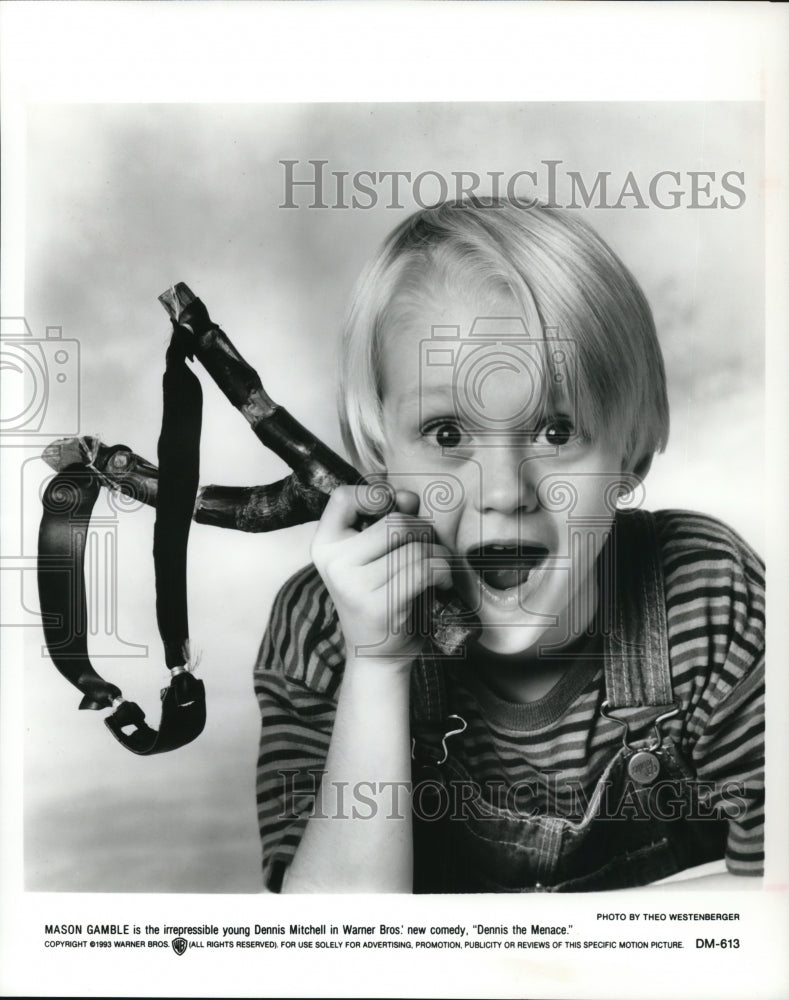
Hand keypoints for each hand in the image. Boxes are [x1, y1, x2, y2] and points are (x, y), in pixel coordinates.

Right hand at [311, 487, 452, 662]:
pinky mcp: (380, 605)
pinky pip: (426, 570)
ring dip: (438, 554)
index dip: (375, 495)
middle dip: (422, 530)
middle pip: (394, 522)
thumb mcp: (374, 555)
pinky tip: (441, 583)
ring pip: (416, 547)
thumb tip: (409, 499)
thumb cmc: (380, 596)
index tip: (394, 508)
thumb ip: (387, 521)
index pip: (343, 497)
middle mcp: (333, 563)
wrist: (375, 655)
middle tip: (428, 548)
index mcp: (324, 545)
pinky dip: (443, 572)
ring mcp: (354, 585)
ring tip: (437, 568)